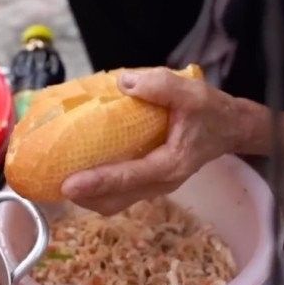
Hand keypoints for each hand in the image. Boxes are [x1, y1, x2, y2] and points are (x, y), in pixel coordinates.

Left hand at [60, 68, 240, 214]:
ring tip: (58, 181)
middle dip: (84, 198)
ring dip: (88, 197)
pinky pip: (119, 192)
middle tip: (53, 184)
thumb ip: (161, 86)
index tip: (69, 185)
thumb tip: (123, 82)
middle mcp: (160, 182)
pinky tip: (78, 170)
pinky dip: (97, 188)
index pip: (129, 177)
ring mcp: (154, 185)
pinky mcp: (148, 180)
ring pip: (115, 202)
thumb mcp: (193, 93)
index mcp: (170, 165)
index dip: (98, 182)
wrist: (230, 128)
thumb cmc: (212, 112)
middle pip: (116, 201)